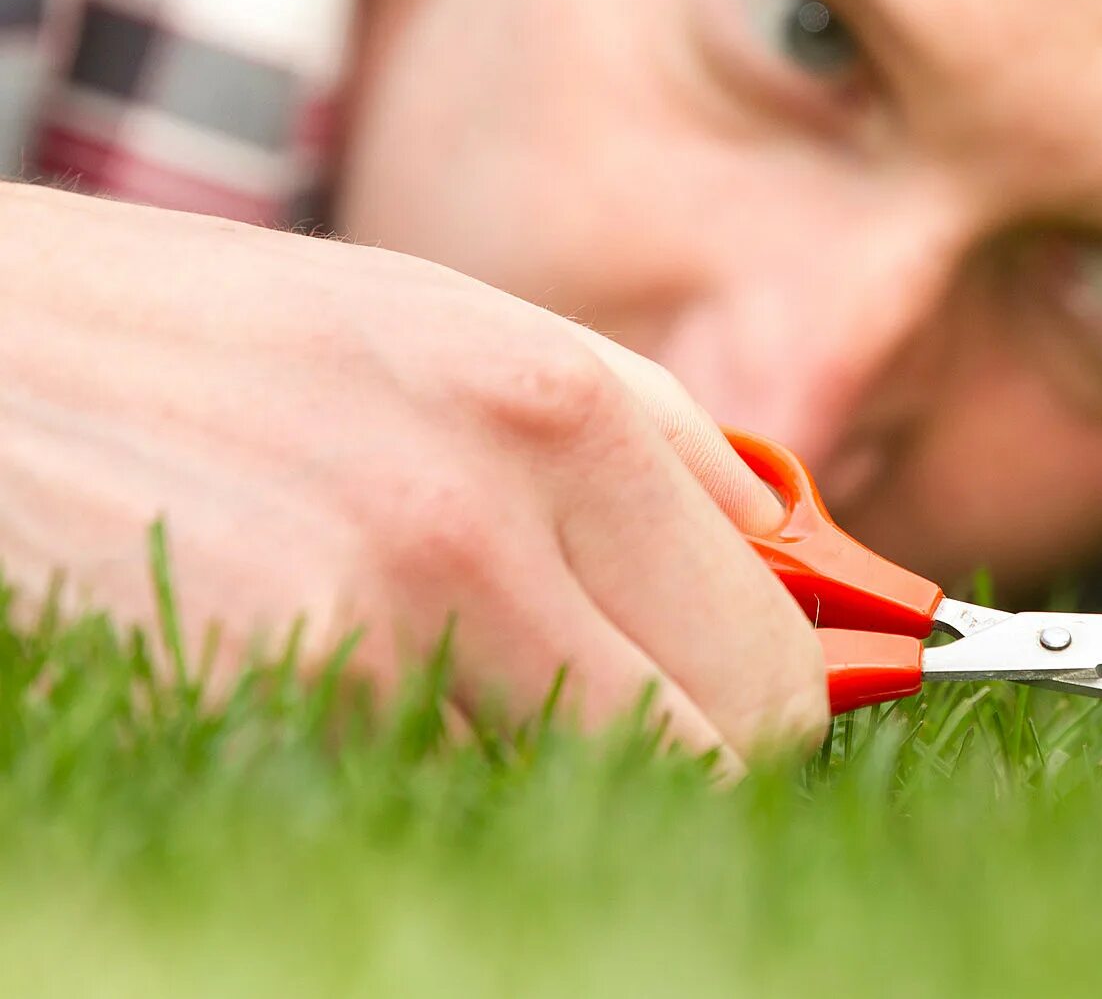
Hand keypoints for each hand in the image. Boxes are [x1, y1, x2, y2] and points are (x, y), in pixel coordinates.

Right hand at [0, 183, 825, 771]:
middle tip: (615, 696)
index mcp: (561, 407)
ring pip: (567, 796)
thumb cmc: (244, 339)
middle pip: (708, 756)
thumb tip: (821, 575)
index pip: (772, 657)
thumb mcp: (471, 338)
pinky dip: (417, 774)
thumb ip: (663, 454)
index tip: (748, 699)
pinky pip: (416, 800)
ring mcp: (357, 629)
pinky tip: (353, 683)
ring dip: (545, 760)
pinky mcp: (247, 708)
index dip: (777, 699)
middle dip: (691, 748)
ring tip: (454, 662)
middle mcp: (478, 520)